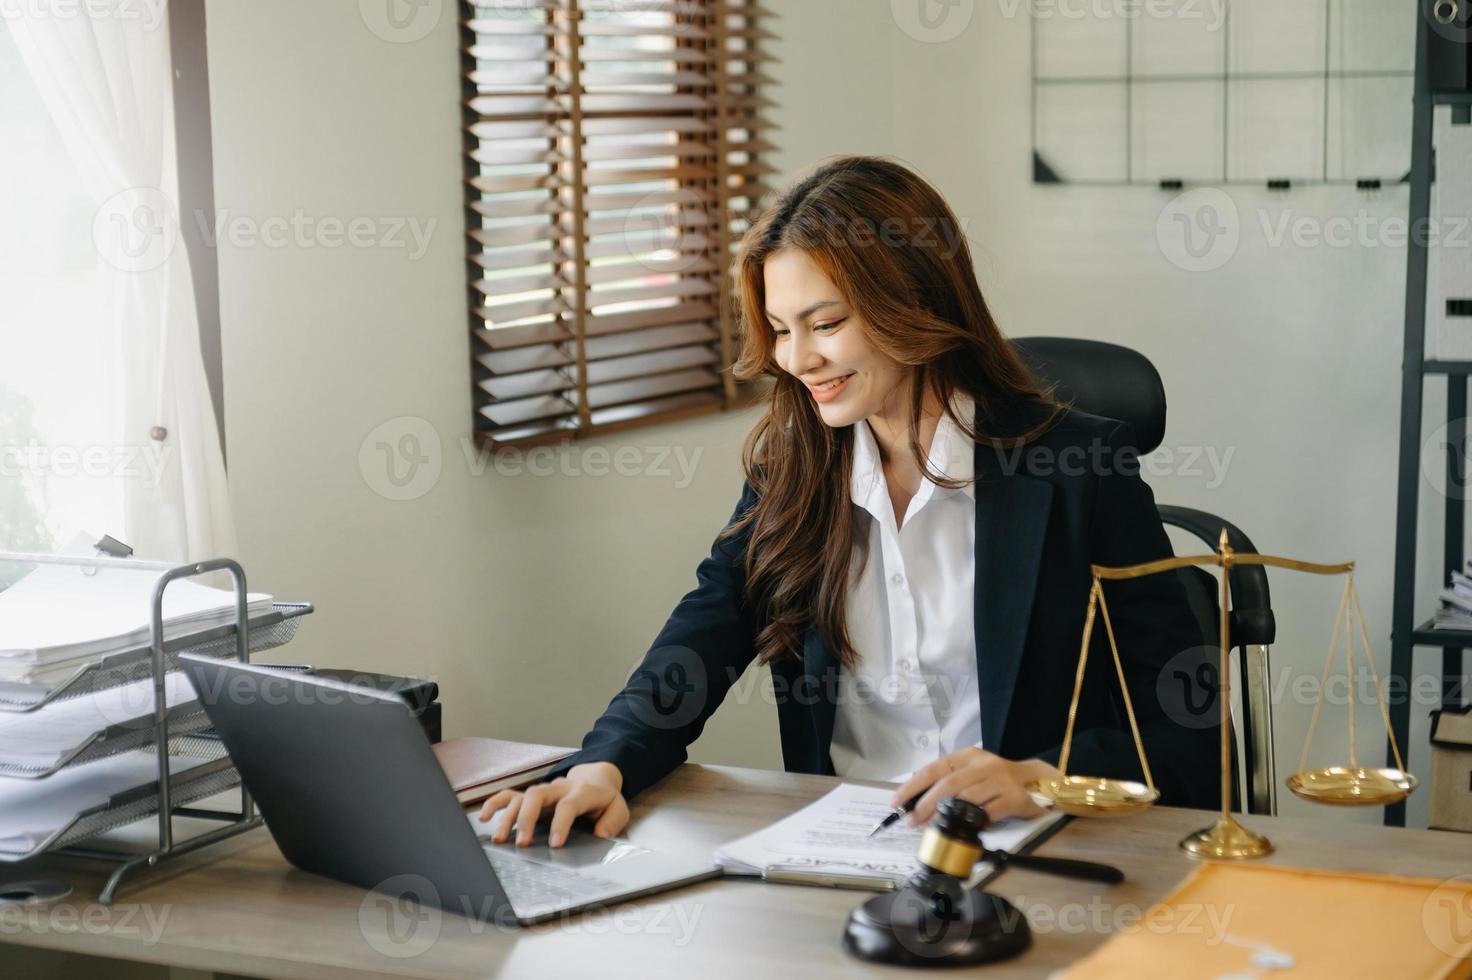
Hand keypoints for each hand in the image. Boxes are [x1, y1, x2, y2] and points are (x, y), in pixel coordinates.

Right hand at [477, 762, 628, 847]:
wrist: (595, 779)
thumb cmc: (604, 799)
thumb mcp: (618, 808)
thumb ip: (613, 821)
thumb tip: (600, 833)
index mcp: (582, 792)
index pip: (568, 805)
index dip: (561, 823)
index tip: (555, 844)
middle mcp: (559, 789)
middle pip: (538, 795)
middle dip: (527, 818)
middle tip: (522, 843)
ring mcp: (543, 791)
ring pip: (521, 797)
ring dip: (508, 817)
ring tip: (500, 839)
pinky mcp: (532, 796)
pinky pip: (510, 795)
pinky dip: (495, 803)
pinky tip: (484, 817)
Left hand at [891, 748, 1058, 826]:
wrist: (1038, 782)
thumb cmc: (997, 781)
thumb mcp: (972, 775)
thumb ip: (950, 785)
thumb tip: (917, 806)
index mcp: (968, 756)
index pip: (933, 769)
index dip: (912, 786)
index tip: (896, 803)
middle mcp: (983, 765)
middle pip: (948, 784)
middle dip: (924, 804)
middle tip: (911, 821)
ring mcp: (1001, 780)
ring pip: (966, 798)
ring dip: (944, 815)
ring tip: (931, 828)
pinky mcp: (1015, 798)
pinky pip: (989, 813)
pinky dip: (974, 823)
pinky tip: (966, 830)